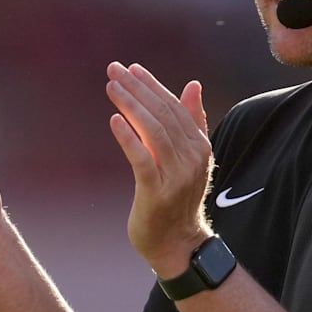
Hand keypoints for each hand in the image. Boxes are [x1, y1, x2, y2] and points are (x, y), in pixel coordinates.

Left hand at [105, 62, 212, 275]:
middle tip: (113, 70)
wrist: (178, 243)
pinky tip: (114, 120)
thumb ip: (191, 121)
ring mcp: (176, 176)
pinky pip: (142, 158)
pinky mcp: (157, 192)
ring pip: (153, 131)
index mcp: (200, 146)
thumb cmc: (178, 198)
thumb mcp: (189, 158)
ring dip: (131, 105)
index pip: (174, 107)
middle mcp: (192, 157)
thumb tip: (193, 85)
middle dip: (137, 89)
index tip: (131, 68)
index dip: (152, 85)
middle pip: (163, 114)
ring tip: (112, 87)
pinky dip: (129, 137)